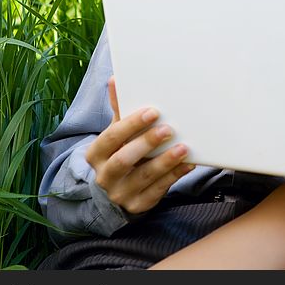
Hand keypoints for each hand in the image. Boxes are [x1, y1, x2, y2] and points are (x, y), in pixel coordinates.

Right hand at [84, 77, 194, 214]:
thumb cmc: (121, 152)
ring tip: (184, 148)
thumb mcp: (117, 133)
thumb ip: (120, 111)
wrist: (118, 189)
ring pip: (144, 177)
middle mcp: (105, 175)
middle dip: (147, 143)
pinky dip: (174, 176)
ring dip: (165, 161)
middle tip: (168, 129)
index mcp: (96, 154)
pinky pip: (158, 190)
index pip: (111, 137)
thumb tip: (116, 79)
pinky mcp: (138, 205)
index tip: (153, 111)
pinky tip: (188, 164)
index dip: (131, 124)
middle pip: (124, 159)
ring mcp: (120, 193)